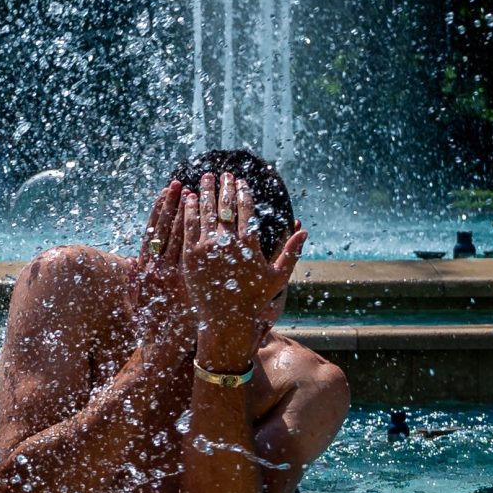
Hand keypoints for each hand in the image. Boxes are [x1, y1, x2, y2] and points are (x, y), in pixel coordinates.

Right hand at [126, 181, 194, 349]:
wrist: (164, 345)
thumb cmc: (150, 324)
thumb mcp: (136, 300)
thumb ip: (134, 279)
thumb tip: (132, 261)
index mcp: (146, 269)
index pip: (154, 230)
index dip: (160, 209)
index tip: (167, 191)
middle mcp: (160, 268)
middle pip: (169, 228)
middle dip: (175, 204)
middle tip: (183, 183)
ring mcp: (177, 274)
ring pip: (185, 237)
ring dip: (191, 215)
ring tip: (199, 194)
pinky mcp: (191, 283)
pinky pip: (198, 255)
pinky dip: (203, 237)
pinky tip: (211, 220)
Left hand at [178, 172, 305, 369]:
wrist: (225, 319)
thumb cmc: (254, 300)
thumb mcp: (277, 277)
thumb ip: (291, 252)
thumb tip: (304, 230)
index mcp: (249, 244)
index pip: (246, 210)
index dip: (243, 193)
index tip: (241, 182)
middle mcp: (228, 243)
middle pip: (225, 206)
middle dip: (224, 186)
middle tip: (224, 173)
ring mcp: (207, 248)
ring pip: (206, 211)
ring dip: (207, 191)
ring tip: (207, 178)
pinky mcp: (191, 255)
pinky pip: (189, 226)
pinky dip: (190, 210)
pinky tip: (190, 198)